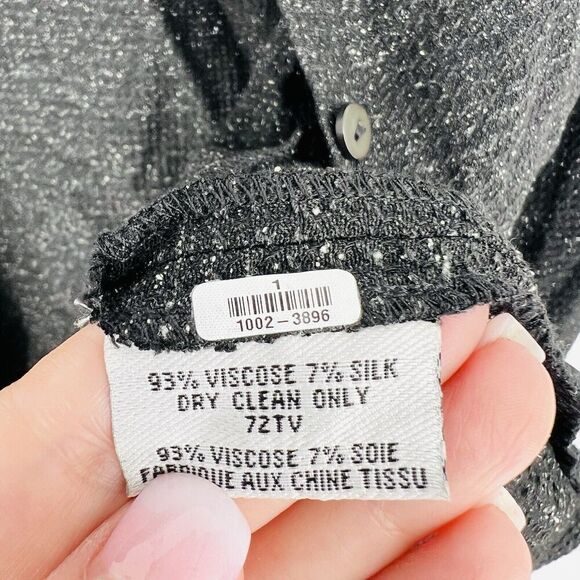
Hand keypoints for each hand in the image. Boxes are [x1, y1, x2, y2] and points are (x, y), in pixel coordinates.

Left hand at [0, 305, 553, 578]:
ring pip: (322, 535)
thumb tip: (184, 520)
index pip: (126, 397)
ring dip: (417, 477)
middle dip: (362, 388)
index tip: (330, 287)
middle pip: (254, 454)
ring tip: (502, 403)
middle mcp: (129, 556)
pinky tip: (481, 539)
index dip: (232, 335)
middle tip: (461, 325)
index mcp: (23, 519)